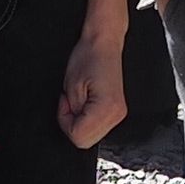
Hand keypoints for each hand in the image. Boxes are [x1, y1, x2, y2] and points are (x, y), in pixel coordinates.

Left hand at [59, 10, 127, 151]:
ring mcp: (119, 114)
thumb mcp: (71, 88)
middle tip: (70, 102)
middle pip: (86, 141)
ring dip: (79, 121)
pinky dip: (86, 118)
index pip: (79, 137)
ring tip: (79, 99)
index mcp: (107, 109)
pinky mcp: (117, 111)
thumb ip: (71, 114)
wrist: (103, 42)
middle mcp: (117, 115)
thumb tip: (72, 127)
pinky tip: (86, 103)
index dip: (65, 121)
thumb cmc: (88, 57)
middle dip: (72, 123)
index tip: (65, 103)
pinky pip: (97, 127)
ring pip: (91, 136)